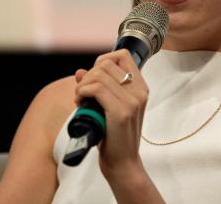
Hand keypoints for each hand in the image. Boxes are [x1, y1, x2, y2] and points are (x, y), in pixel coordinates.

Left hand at [74, 49, 148, 179]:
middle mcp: (139, 91)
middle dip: (89, 75)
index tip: (94, 78)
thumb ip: (98, 87)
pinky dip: (82, 92)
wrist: (123, 163)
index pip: (122, 56)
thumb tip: (80, 72)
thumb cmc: (115, 136)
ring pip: (99, 74)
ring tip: (81, 100)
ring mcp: (132, 101)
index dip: (103, 61)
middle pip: (106, 63)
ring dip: (82, 85)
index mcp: (140, 87)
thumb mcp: (108, 107)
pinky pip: (96, 88)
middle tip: (83, 93)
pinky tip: (80, 103)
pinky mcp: (121, 111)